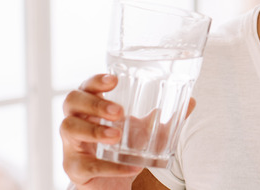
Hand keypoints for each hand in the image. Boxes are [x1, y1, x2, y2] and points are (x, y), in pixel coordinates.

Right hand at [61, 74, 196, 189]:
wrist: (111, 183)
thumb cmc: (123, 148)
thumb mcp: (145, 132)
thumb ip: (166, 118)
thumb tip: (191, 101)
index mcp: (92, 106)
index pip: (86, 86)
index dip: (96, 81)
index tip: (114, 80)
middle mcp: (76, 121)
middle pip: (71, 101)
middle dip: (94, 103)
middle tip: (119, 111)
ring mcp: (71, 145)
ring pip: (68, 128)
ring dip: (94, 130)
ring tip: (117, 136)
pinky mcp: (74, 169)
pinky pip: (85, 165)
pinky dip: (109, 166)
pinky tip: (130, 167)